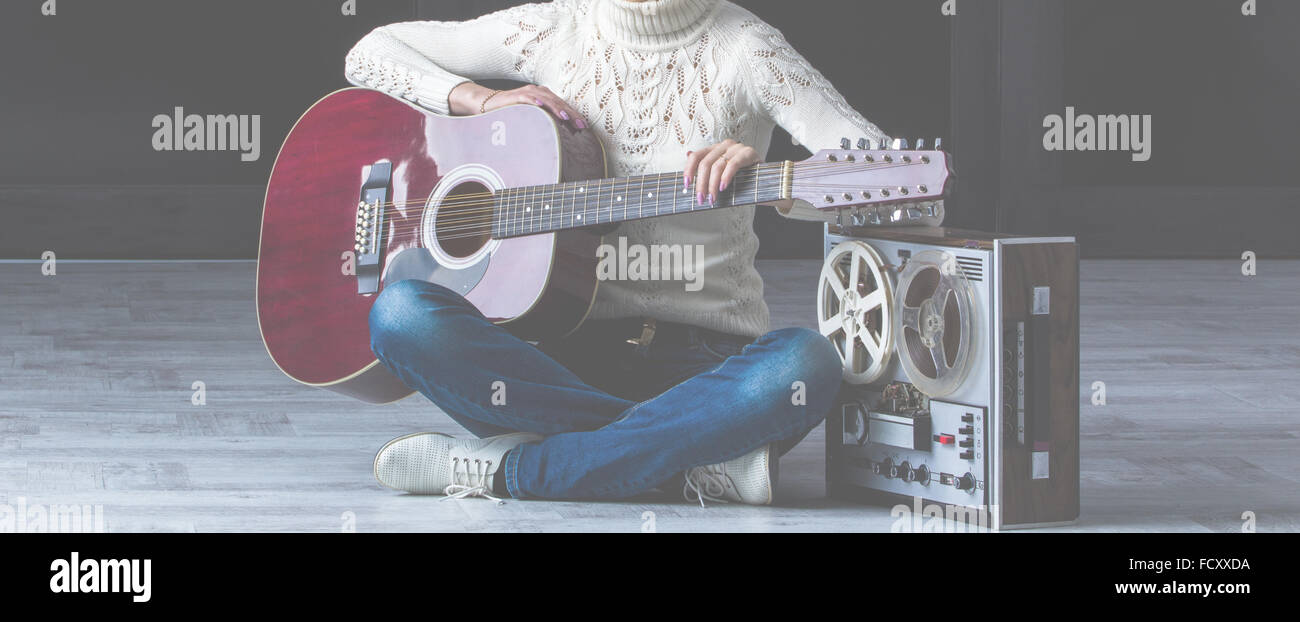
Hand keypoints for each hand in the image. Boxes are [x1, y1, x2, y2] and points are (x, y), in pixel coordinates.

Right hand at [449, 82, 585, 129]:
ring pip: (546, 99)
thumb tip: (560, 136)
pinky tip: (542, 105)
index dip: (574, 115)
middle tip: (581, 126)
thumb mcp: (532, 118)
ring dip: (557, 108)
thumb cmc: (512, 113)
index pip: (563, 106)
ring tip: (566, 117)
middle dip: (571, 114)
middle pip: (559, 102)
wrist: (489, 104)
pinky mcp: (516, 95)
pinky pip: (528, 97)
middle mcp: (539, 92)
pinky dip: (535, 101)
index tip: (584, 127)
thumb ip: (544, 122)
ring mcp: (528, 92)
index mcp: (545, 96)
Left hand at [683, 140, 761, 205]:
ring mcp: (737, 148)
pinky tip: (723, 188)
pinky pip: (733, 164)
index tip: (686, 186)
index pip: (696, 156)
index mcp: (715, 149)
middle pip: (705, 163)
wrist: (769, 182)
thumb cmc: (743, 179)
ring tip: (712, 198)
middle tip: (700, 199)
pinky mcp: (749, 153)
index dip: (688, 170)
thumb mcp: (721, 177)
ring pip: (717, 165)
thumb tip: (687, 155)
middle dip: (701, 184)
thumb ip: (707, 169)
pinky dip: (726, 177)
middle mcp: (725, 145)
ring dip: (712, 185)